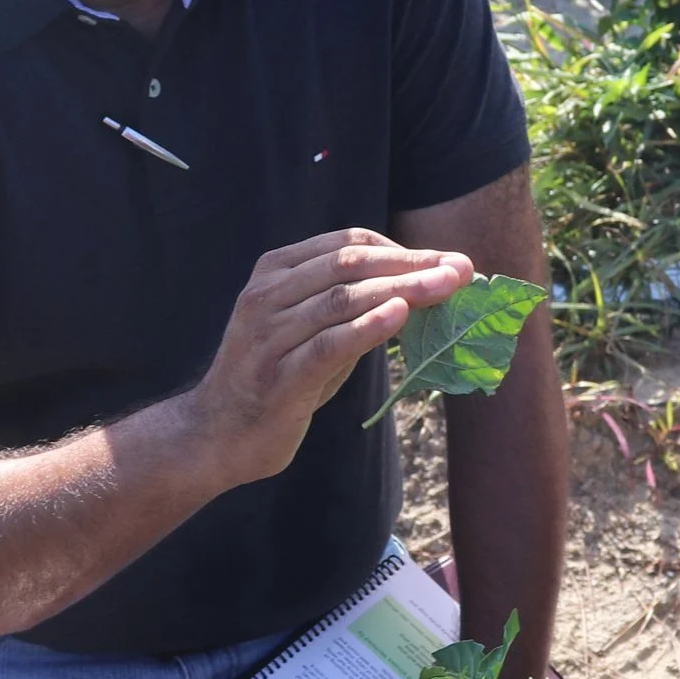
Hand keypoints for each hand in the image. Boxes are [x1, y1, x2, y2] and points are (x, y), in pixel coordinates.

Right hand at [179, 228, 473, 486]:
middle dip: (411, 264)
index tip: (448, 260)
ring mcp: (268, 335)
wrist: (217, 435)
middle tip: (462, 269)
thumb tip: (427, 290)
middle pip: (350, 266)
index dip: (403, 249)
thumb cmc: (279, 376)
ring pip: (342, 300)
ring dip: (402, 289)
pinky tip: (401, 316)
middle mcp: (268, 295)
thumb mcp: (314, 330)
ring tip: (447, 287)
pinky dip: (367, 327)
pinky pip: (327, 345)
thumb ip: (354, 305)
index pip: (348, 244)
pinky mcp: (277, 377)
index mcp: (276, 271)